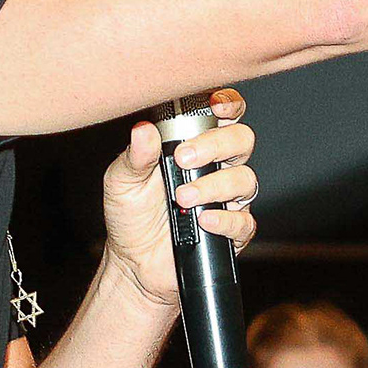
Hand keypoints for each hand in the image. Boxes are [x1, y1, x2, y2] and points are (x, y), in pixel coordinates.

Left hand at [98, 88, 255, 304]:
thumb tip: (143, 129)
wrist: (134, 264)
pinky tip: (203, 220)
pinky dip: (225, 219)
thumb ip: (134, 156)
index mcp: (192, 146)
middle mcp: (215, 167)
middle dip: (216, 145)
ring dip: (214, 185)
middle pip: (241, 140)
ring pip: (245, 179)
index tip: (215, 107)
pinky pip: (244, 221)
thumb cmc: (130, 216)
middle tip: (184, 159)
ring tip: (183, 198)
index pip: (222, 115)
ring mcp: (227, 199)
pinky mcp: (232, 230)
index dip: (227, 103)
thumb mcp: (122, 181)